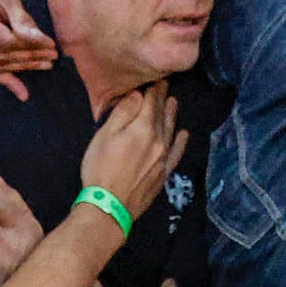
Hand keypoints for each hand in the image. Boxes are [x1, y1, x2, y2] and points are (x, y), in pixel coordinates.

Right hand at [0, 0, 59, 98]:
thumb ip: (21, 17)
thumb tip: (38, 39)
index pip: (4, 41)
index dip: (30, 46)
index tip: (52, 45)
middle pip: (0, 55)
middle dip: (29, 58)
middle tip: (53, 56)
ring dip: (22, 67)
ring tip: (45, 64)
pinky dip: (6, 79)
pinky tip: (22, 91)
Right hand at [79, 83, 189, 219]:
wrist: (109, 206)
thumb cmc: (101, 168)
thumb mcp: (104, 135)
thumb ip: (123, 113)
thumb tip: (138, 96)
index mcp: (143, 128)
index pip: (151, 103)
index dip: (154, 90)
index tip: (157, 80)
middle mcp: (159, 140)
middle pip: (162, 115)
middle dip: (163, 100)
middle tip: (166, 87)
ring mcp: (163, 158)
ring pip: (171, 131)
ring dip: (172, 115)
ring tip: (174, 103)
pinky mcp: (163, 174)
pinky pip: (176, 153)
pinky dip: (181, 142)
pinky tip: (184, 134)